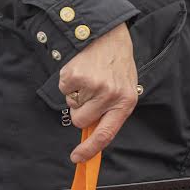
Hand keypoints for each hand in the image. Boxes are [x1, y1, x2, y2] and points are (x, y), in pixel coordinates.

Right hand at [61, 22, 139, 163]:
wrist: (108, 32)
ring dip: (76, 94)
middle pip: (81, 120)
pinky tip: (81, 68)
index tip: (77, 158)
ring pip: (71, 105)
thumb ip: (111, 111)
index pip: (106, 134)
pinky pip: (63, 89)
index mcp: (126, 102)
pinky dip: (68, 81)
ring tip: (89, 75)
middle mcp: (110, 96)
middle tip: (91, 90)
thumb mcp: (124, 87)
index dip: (89, 150)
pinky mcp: (75, 76)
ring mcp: (93, 86)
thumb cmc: (116, 63)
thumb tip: (91, 134)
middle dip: (81, 109)